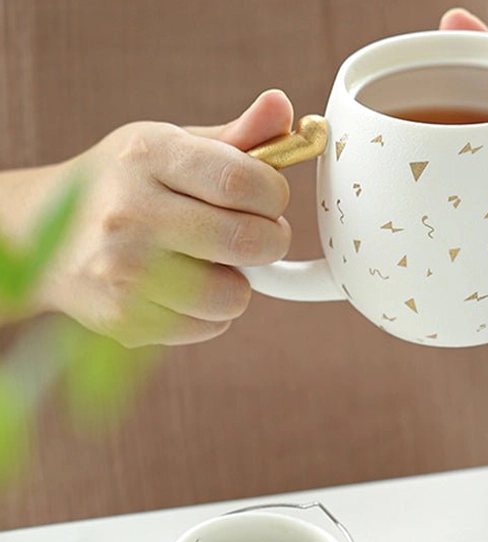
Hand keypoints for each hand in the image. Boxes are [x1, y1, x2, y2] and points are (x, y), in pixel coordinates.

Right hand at [36, 90, 293, 346]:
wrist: (44, 233)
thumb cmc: (127, 185)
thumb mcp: (173, 146)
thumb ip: (237, 136)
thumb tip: (283, 108)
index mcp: (149, 156)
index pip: (243, 182)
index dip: (275, 197)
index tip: (269, 200)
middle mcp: (130, 212)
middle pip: (248, 241)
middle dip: (269, 242)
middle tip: (255, 236)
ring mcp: (123, 270)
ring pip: (233, 294)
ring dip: (238, 283)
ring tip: (211, 263)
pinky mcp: (124, 318)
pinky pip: (210, 325)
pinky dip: (212, 313)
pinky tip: (185, 289)